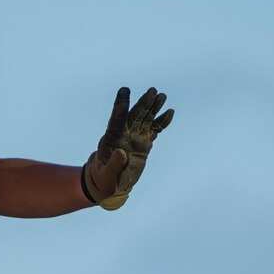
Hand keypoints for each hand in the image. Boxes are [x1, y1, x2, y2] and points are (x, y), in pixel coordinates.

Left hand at [81, 86, 172, 210]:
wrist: (111, 183)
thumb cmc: (104, 179)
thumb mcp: (107, 175)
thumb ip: (114, 164)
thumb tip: (121, 152)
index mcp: (111, 138)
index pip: (116, 119)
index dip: (121, 105)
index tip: (124, 90)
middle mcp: (124, 134)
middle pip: (135, 116)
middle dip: (143, 103)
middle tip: (152, 91)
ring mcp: (135, 138)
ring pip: (145, 119)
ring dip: (153, 107)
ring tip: (161, 96)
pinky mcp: (144, 144)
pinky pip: (154, 130)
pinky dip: (162, 122)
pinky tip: (169, 112)